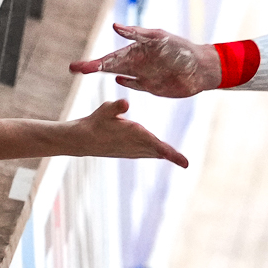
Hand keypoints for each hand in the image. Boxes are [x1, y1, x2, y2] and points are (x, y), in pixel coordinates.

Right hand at [62, 98, 187, 166]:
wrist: (82, 139)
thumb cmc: (95, 122)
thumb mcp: (105, 110)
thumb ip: (116, 107)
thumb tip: (125, 104)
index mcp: (134, 135)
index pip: (155, 144)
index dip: (169, 152)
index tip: (181, 161)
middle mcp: (135, 145)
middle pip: (158, 151)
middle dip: (172, 156)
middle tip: (185, 163)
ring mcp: (132, 150)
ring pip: (153, 153)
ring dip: (165, 155)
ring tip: (181, 161)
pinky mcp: (128, 151)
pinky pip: (147, 153)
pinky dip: (156, 153)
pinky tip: (162, 154)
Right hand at [70, 23, 221, 97]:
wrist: (202, 68)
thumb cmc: (181, 50)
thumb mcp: (159, 38)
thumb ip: (136, 34)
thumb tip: (114, 26)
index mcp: (136, 51)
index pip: (110, 57)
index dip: (93, 62)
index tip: (76, 66)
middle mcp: (137, 62)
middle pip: (110, 66)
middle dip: (91, 67)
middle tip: (73, 68)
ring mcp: (144, 74)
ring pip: (119, 74)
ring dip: (105, 73)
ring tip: (88, 73)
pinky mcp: (153, 86)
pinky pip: (135, 84)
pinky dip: (127, 83)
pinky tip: (118, 81)